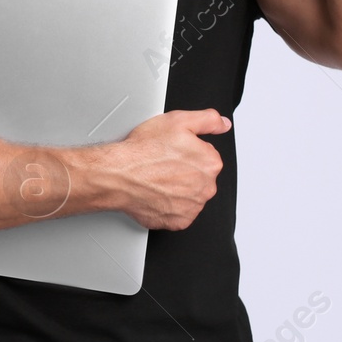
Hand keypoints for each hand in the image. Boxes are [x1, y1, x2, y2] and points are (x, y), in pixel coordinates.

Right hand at [97, 109, 228, 229]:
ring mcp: (192, 206)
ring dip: (177, 189)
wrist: (118, 174)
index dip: (188, 151)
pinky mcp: (178, 221)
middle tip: (163, 164)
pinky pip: (179, 213)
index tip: (173, 150)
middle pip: (199, 177)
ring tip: (157, 178)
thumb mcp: (178, 120)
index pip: (206, 155)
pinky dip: (169, 205)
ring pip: (190, 195)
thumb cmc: (143, 150)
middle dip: (185, 171)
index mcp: (210, 163)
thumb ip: (208, 120)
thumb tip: (223, 124)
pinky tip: (157, 193)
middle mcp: (206, 187)